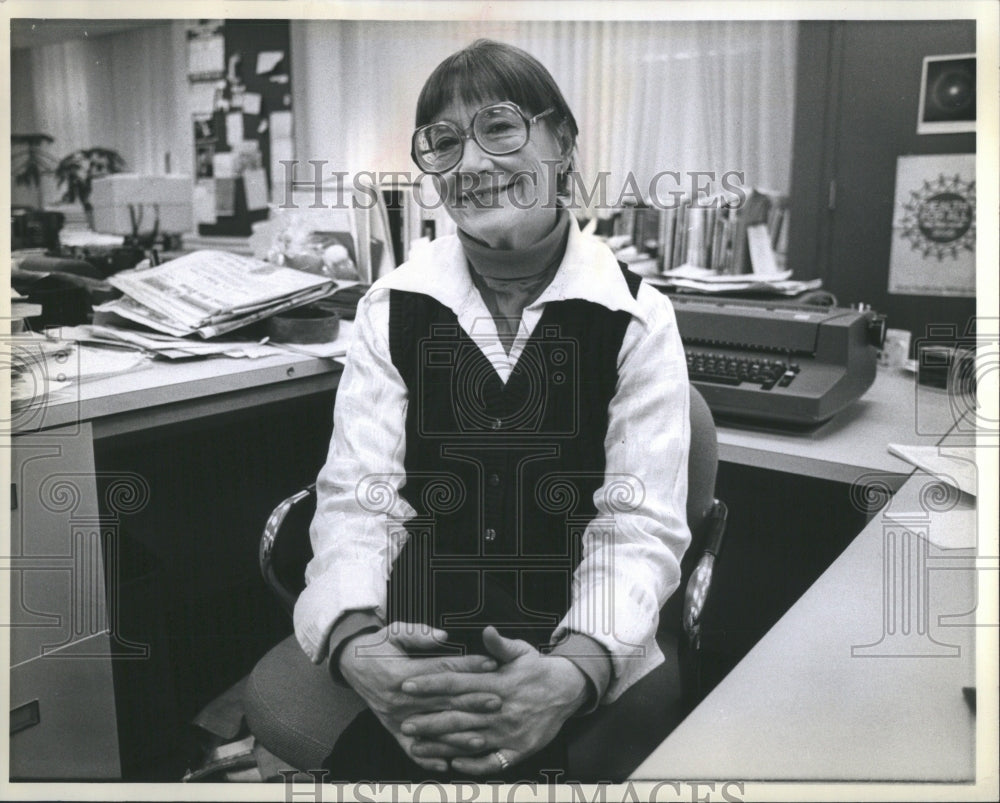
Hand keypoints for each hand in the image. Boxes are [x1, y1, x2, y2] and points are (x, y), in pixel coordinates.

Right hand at [338, 622, 501, 771]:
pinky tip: (449, 764)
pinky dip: (428, 758)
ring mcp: (395, 718)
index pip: (441, 670)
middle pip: (442, 702)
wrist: (352, 663)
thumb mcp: (394, 631)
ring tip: (482, 738)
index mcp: (401, 673)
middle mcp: (398, 699)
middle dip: (471, 701)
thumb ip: (419, 634)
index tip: (491, 663)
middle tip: (496, 701)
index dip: (467, 666)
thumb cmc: (379, 645)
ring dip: (456, 736)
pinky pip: (411, 749)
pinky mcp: (392, 729)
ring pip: (431, 729)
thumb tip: (444, 636)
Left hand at [399, 626, 589, 774]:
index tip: (409, 685)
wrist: (567, 691)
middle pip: (458, 716)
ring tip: (417, 746)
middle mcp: (500, 710)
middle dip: (429, 720)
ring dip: (442, 746)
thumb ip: (499, 645)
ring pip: (469, 741)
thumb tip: (486, 631)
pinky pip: (492, 762)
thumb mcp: (521, 651)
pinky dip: (473, 765)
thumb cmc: (538, 669)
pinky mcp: (518, 750)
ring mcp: (509, 733)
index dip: (431, 684)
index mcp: (498, 683)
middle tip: (405, 722)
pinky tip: (453, 764)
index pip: (457, 683)